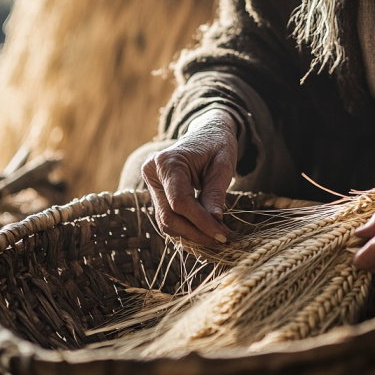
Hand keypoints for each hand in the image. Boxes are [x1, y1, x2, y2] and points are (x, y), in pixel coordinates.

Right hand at [141, 109, 237, 245]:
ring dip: (191, 236)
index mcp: (167, 162)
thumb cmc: (218, 145)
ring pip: (166, 222)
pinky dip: (186, 230)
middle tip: (222, 241)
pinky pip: (168, 218)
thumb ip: (216, 193)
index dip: (201, 223)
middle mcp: (153, 173)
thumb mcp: (223, 166)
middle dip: (196, 234)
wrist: (207, 134)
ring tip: (215, 240)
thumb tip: (215, 222)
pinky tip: (205, 235)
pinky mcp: (156, 194)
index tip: (223, 235)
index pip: (180, 202)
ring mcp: (151, 184)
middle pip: (169, 216)